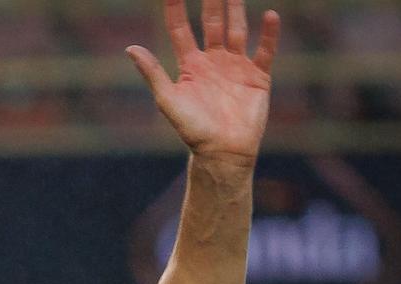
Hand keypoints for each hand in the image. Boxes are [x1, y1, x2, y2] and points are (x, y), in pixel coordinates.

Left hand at [128, 0, 277, 163]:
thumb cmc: (192, 130)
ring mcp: (236, 66)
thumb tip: (130, 48)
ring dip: (237, 9)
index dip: (176, 8)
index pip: (180, 29)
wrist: (223, 152)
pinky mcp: (257, 76)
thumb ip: (152, 73)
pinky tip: (270, 14)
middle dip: (211, 1)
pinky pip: (265, 50)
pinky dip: (269, 34)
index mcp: (190, 65)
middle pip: (211, 22)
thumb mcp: (168, 99)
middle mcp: (213, 61)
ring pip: (237, 29)